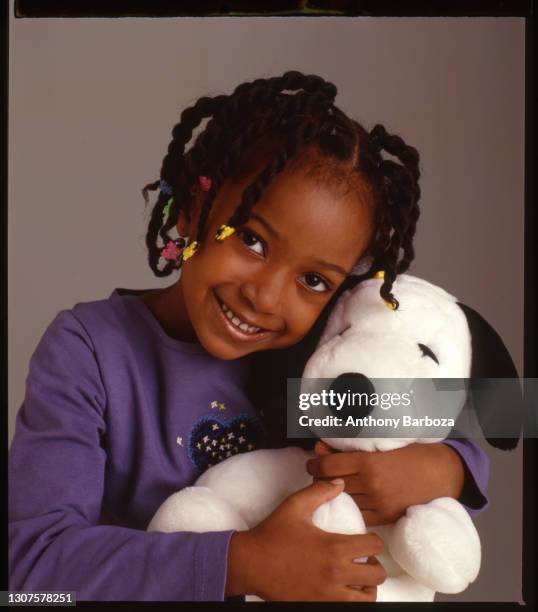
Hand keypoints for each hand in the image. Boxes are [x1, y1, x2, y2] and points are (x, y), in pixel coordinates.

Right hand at [226, 479, 385, 600]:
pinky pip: (347, 609)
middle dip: (375, 566)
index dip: (374, 540)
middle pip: (377, 576)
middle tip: (364, 560)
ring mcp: (328, 597)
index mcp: (334, 548)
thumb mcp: (295, 505)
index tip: (365, 539)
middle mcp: (335, 575)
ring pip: (367, 600)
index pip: (374, 546)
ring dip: (366, 588)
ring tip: (357, 579)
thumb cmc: (272, 534)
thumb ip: (319, 491)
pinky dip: (350, 601)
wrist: (249, 563)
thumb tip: (339, 483)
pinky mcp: (318, 608)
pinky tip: (341, 591)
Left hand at [306, 440, 464, 525]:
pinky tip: (347, 500)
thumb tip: (320, 448)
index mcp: (368, 462)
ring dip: (332, 493)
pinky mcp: (386, 517)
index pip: (327, 466)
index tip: (311, 463)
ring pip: (342, 500)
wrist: (441, 473)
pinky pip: (357, 515)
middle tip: (318, 473)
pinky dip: (349, 507)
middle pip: (330, 484)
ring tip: (330, 485)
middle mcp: (371, 484)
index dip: (313, 464)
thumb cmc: (411, 453)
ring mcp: (378, 503)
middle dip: (319, 478)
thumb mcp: (381, 444)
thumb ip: (349, 447)